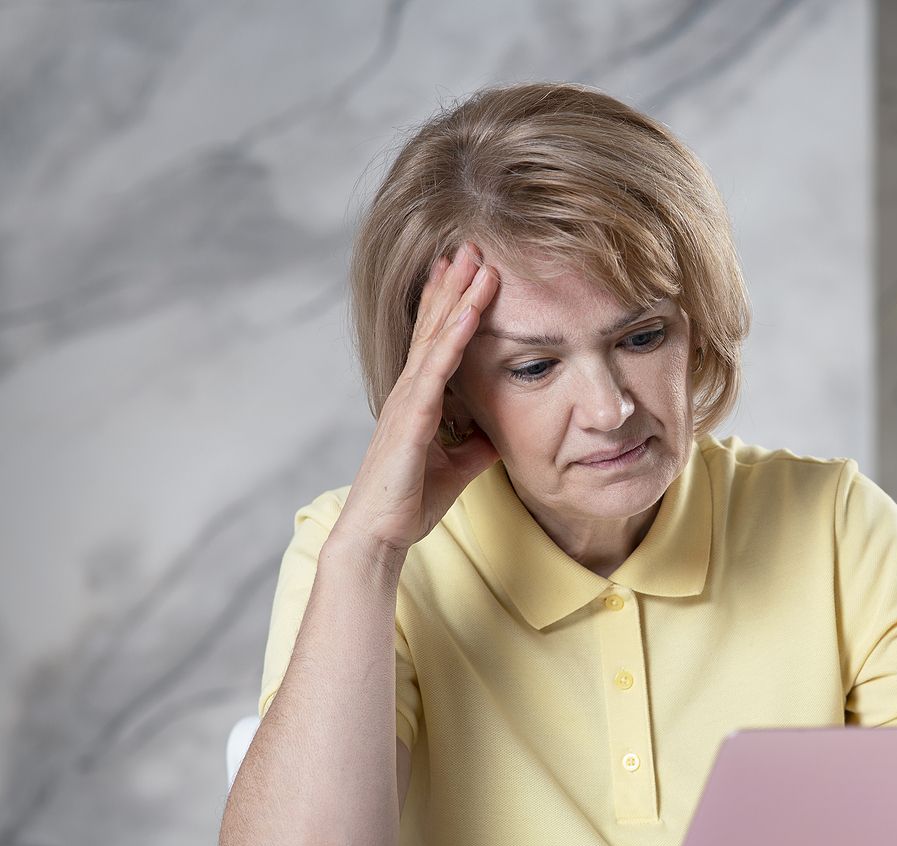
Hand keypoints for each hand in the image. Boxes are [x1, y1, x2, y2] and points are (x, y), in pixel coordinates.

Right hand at [338, 242, 501, 558]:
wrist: (380, 534)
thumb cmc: (410, 501)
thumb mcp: (459, 465)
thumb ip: (477, 443)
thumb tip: (500, 431)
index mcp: (419, 399)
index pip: (436, 340)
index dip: (450, 304)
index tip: (468, 270)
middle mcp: (409, 391)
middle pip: (432, 325)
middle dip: (452, 284)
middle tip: (470, 244)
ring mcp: (408, 400)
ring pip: (434, 336)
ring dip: (456, 295)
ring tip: (473, 259)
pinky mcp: (411, 417)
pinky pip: (436, 368)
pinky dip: (453, 336)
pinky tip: (470, 309)